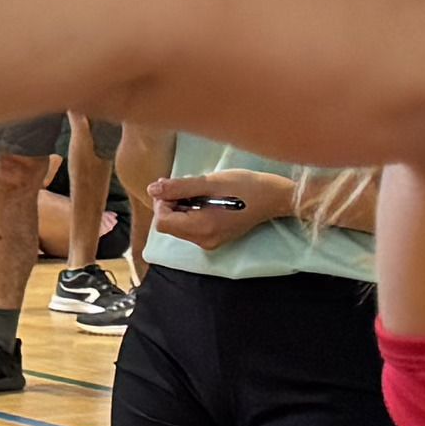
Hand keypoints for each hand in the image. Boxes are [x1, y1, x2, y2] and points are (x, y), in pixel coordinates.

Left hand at [153, 168, 289, 238]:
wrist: (273, 197)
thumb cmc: (244, 186)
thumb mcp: (208, 182)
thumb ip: (178, 187)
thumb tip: (151, 189)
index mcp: (201, 228)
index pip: (162, 222)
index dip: (162, 203)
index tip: (175, 187)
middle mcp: (203, 241)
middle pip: (170, 225)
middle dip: (172, 204)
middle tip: (188, 187)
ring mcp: (210, 242)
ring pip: (180, 226)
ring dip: (182, 207)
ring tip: (201, 193)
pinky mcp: (215, 239)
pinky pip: (192, 228)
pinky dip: (192, 213)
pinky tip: (206, 201)